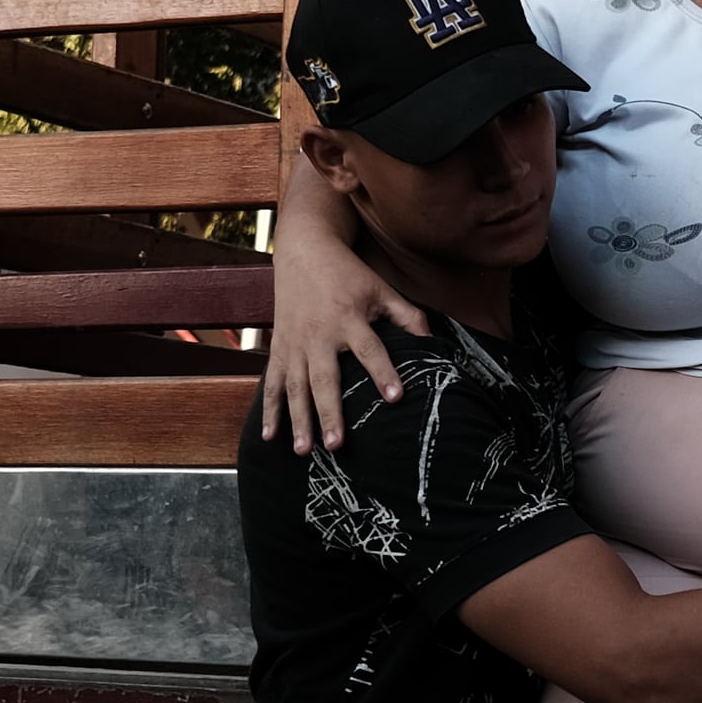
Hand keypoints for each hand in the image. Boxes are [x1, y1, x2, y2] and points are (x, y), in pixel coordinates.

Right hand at [262, 213, 423, 456]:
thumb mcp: (380, 288)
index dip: (383, 372)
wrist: (303, 251)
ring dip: (298, 420)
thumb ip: (405, 314)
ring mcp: (295, 344)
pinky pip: (272, 383)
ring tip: (304, 450)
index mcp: (348, 318)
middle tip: (337, 444)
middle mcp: (319, 335)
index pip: (370, 349)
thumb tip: (431, 338)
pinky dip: (270, 410)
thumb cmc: (347, 273)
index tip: (396, 397)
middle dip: (329, 412)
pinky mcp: (280, 349)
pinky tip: (270, 436)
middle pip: (325, 379)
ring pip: (295, 387)